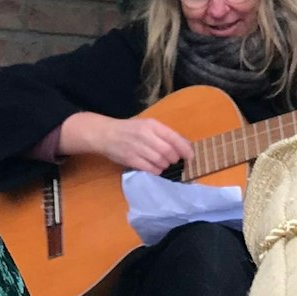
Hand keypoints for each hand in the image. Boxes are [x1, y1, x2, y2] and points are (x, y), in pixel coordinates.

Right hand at [61, 113, 192, 172]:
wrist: (105, 134)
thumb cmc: (129, 129)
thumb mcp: (146, 125)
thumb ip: (163, 134)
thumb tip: (184, 145)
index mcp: (151, 125)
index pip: (174, 138)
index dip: (185, 149)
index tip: (191, 157)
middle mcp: (145, 135)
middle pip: (169, 152)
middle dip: (175, 159)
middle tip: (174, 160)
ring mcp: (138, 148)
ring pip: (161, 161)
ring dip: (166, 165)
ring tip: (163, 163)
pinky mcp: (131, 160)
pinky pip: (150, 169)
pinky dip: (157, 170)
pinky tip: (156, 168)